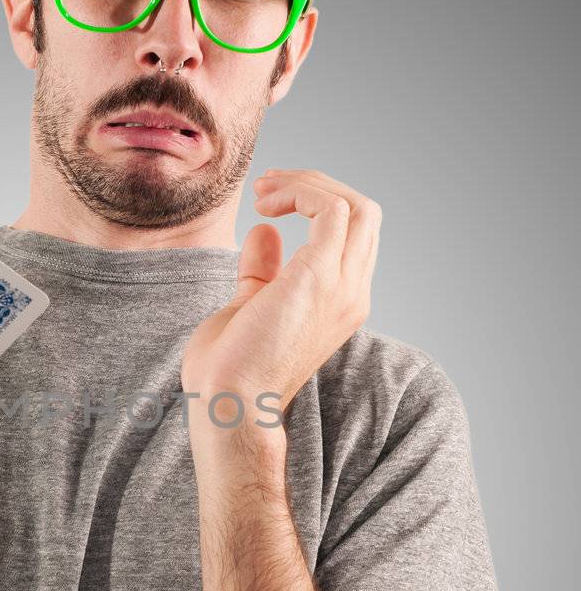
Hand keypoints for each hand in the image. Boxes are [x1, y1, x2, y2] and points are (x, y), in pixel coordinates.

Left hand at [180, 168, 380, 433]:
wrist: (228, 406)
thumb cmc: (230, 371)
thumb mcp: (249, 306)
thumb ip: (263, 271)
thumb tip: (266, 232)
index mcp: (340, 301)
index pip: (353, 236)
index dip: (316, 206)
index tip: (268, 201)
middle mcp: (352, 293)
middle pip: (363, 213)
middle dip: (316, 186)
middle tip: (266, 186)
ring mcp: (342, 286)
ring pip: (355, 205)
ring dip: (307, 185)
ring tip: (264, 189)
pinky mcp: (321, 277)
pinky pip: (331, 209)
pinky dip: (301, 193)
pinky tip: (266, 205)